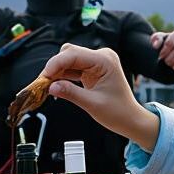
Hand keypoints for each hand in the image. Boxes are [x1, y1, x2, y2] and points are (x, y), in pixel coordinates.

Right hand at [43, 45, 160, 149]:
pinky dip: (63, 76)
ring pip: (68, 60)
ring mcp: (97, 62)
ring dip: (57, 72)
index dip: (55, 64)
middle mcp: (101, 57)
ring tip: (47, 86)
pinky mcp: (92, 69)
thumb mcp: (92, 104)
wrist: (130, 119)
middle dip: (54, 67)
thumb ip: (71, 93)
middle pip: (69, 54)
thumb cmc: (118, 112)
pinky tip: (56, 85)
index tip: (43, 77)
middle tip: (43, 84)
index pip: (73, 55)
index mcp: (104, 60)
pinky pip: (72, 68)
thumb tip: (51, 87)